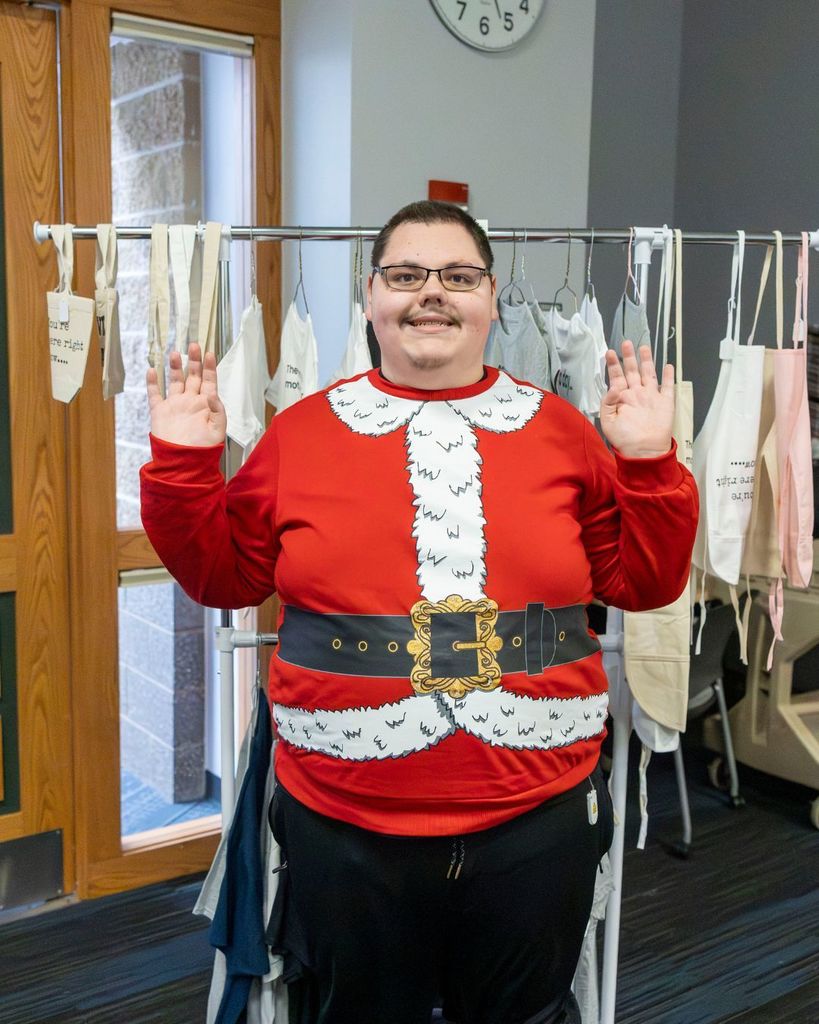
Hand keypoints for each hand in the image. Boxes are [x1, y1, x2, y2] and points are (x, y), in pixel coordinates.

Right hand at [147, 342, 226, 446]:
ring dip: (175, 368)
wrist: (183, 463)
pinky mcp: (160, 412)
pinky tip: (153, 371)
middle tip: (194, 345)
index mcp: (206, 405)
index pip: (209, 381)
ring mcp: (175, 406)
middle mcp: (190, 402)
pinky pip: (155, 395)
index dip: (209, 367)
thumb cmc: (203, 449)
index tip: (210, 353)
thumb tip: (213, 394)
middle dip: (194, 361)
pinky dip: (153, 383)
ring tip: (175, 353)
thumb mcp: (217, 430)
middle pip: (192, 377)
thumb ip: (217, 410)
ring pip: (175, 382)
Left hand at [600, 341, 673, 457]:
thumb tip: (613, 386)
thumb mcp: (608, 422)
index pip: (617, 377)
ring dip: (647, 361)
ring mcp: (651, 397)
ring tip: (644, 347)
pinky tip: (667, 366)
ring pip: (649, 374)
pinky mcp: (665, 403)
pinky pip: (667, 387)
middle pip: (632, 371)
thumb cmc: (624, 440)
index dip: (613, 365)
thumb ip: (608, 402)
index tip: (609, 353)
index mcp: (622, 398)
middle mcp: (637, 395)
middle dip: (629, 357)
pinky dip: (668, 376)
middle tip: (626, 343)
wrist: (644, 451)